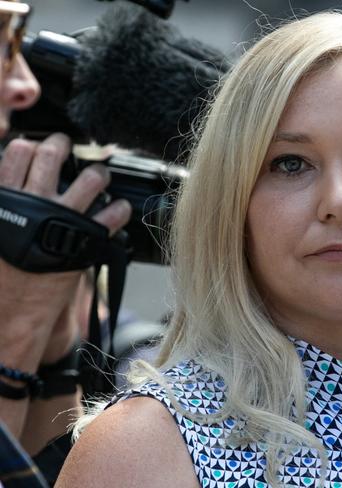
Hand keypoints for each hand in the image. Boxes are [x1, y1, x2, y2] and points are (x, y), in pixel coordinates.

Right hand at [0, 133, 130, 366]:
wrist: (12, 309)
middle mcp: (35, 203)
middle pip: (53, 155)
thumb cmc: (0, 272)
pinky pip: (113, 213)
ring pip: (91, 179)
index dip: (31, 145)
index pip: (17, 152)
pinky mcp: (86, 240)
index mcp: (5, 199)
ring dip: (98, 173)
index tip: (38, 146)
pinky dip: (120, 208)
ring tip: (99, 176)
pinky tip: (119, 208)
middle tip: (68, 146)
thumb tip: (9, 176)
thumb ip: (3, 204)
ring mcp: (63, 219)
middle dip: (63, 145)